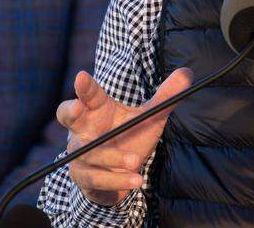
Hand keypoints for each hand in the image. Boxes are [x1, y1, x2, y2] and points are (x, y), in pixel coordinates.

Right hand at [55, 68, 192, 206]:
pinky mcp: (85, 177)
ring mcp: (80, 153)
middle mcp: (83, 129)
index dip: (84, 86)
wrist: (120, 174)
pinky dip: (117, 179)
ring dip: (111, 156)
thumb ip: (166, 97)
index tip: (82, 76)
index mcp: (97, 110)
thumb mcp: (149, 117)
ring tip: (135, 160)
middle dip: (70, 111)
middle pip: (66, 115)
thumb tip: (187, 74)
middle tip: (78, 108)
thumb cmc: (129, 136)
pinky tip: (136, 180)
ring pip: (88, 153)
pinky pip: (96, 178)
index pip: (88, 94)